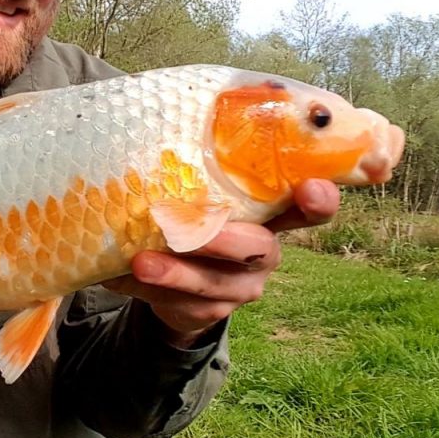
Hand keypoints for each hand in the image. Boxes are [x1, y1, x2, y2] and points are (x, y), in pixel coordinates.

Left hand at [107, 180, 340, 348]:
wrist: (181, 283)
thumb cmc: (197, 218)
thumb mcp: (204, 193)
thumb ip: (200, 169)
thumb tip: (158, 125)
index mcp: (270, 215)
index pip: (307, 208)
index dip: (317, 201)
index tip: (313, 189)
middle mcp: (264, 253)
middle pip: (255, 248)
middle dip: (222, 239)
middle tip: (189, 232)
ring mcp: (239, 288)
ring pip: (210, 282)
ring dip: (174, 272)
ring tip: (140, 262)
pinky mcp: (209, 312)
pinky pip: (178, 302)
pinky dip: (147, 288)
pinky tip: (121, 275)